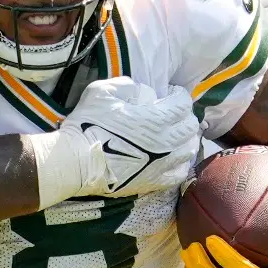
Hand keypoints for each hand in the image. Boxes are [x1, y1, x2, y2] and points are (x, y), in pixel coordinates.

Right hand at [62, 77, 199, 196]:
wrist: (77, 162)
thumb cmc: (88, 125)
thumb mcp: (101, 92)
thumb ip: (126, 85)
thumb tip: (140, 90)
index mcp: (156, 118)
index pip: (183, 103)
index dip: (178, 94)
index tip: (169, 92)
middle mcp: (167, 142)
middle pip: (191, 126)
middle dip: (184, 114)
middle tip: (172, 111)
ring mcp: (163, 164)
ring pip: (190, 148)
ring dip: (186, 138)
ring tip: (174, 134)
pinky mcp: (155, 181)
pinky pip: (180, 172)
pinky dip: (181, 162)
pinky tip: (172, 157)